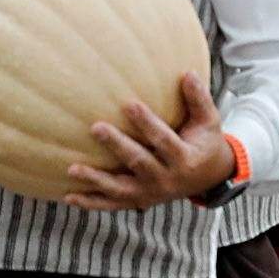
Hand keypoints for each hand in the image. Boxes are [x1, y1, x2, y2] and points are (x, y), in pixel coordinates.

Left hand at [64, 72, 234, 211]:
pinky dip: (91, 203)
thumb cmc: (205, 142)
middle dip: (117, 146)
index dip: (147, 123)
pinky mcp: (138, 201)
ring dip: (96, 180)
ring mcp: (150, 193)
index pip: (163, 140)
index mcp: (184, 159)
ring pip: (120, 188)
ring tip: (73, 168)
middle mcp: (166, 180)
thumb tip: (188, 73)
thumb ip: (198, 99)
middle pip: (138, 162)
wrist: (208, 179)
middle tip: (96, 127)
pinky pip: (112, 204)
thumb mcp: (209, 122)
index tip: (129, 103)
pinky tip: (69, 196)